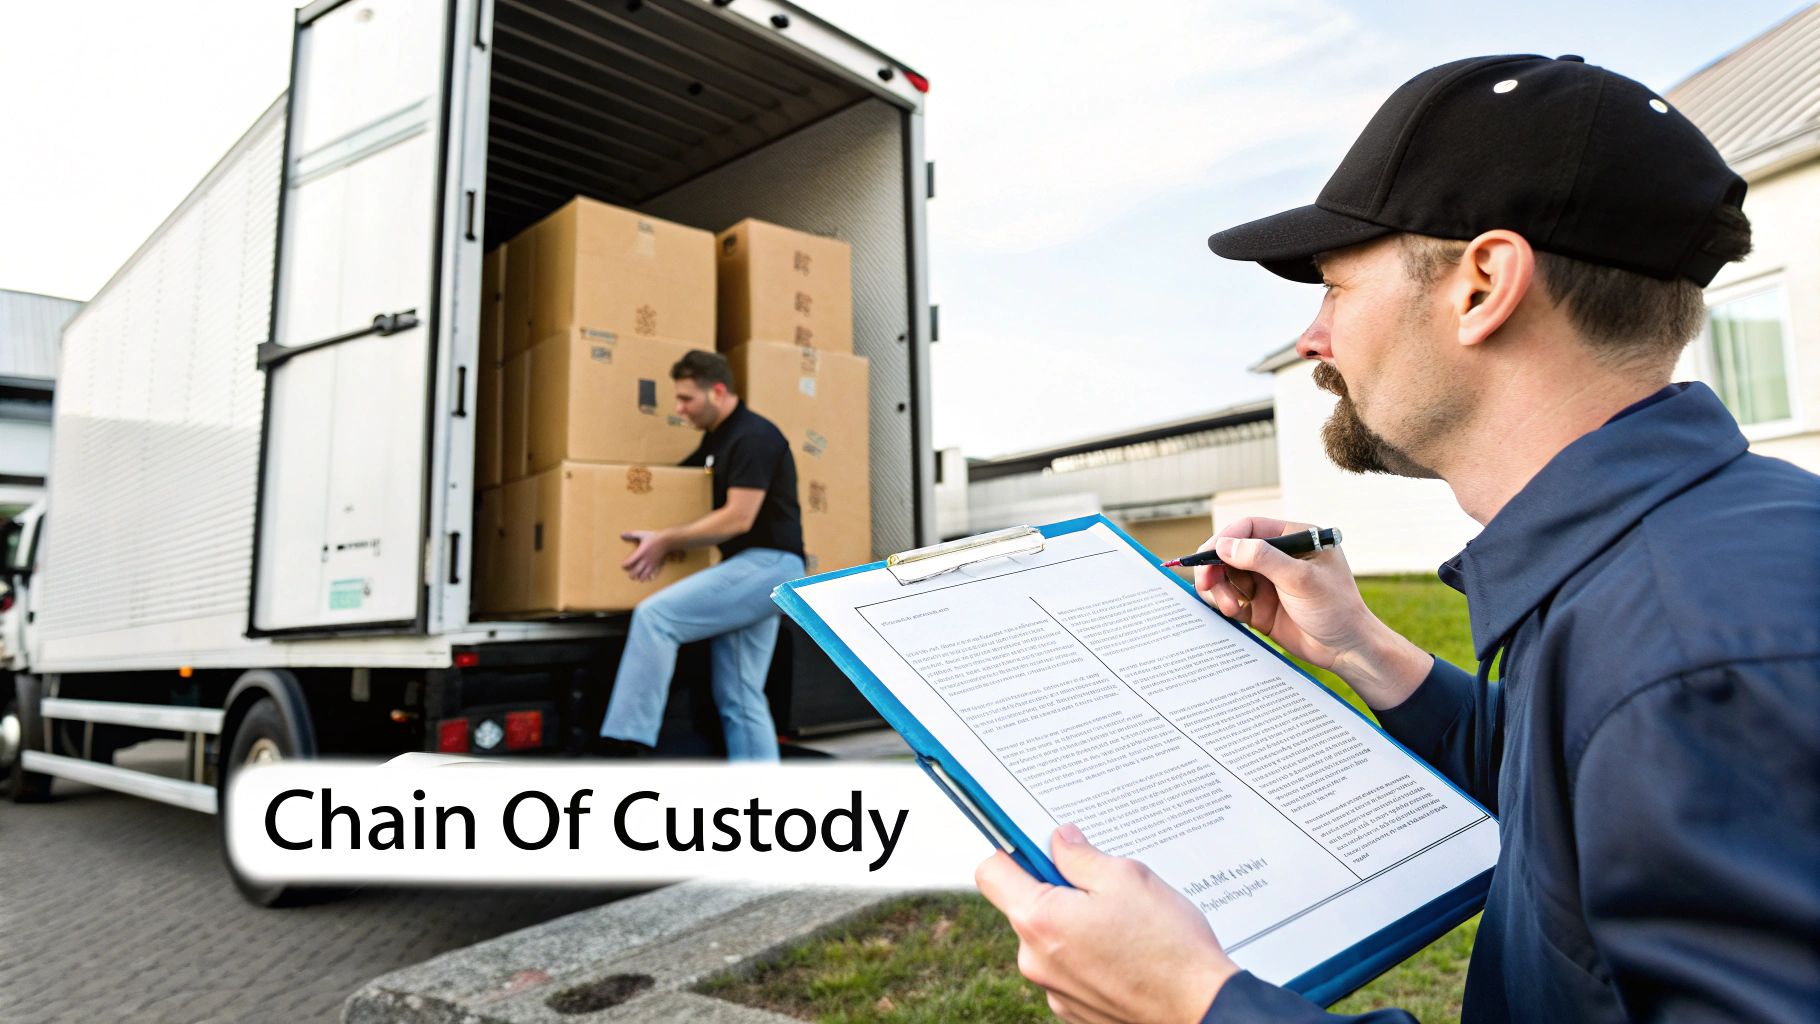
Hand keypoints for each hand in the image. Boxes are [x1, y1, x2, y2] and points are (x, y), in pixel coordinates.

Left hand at [620, 530, 670, 582]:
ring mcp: (651, 563)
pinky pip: (652, 573)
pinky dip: (648, 577)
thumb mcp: (642, 534)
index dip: (625, 565)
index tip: (622, 566)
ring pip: (644, 574)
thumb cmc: (654, 537)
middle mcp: (645, 559)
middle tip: (629, 575)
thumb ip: (631, 535)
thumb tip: (621, 535)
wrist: (667, 541)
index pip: (630, 561)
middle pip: (636, 570)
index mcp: (641, 552)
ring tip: (636, 578)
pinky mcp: (656, 565)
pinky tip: (646, 579)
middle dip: (632, 575)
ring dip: (639, 577)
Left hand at [976, 824, 1237, 1023]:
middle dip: (1055, 890)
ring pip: (1049, 939)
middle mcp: (1035, 960)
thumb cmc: (1169, 946)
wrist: (1202, 1009)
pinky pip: (1067, 968)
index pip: (991, 873)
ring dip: (1074, 925)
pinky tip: (1125, 953)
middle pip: (1024, 906)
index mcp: (1040, 920)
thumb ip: (1081, 856)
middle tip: (1101, 886)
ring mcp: (1053, 990)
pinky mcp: (1072, 1010)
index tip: (1035, 845)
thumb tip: (1060, 841)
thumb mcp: (1127, 878)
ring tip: (1123, 925)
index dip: (1012, 851)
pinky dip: (1087, 955)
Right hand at [1195, 517, 1429, 707]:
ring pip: (1227, 576)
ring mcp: (1268, 582)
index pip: (1250, 528)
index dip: (1225, 539)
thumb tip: (1225, 545)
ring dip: (1220, 589)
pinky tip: (1233, 612)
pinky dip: (1224, 603)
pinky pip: (1231, 597)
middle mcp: (1278, 557)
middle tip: (1205, 583)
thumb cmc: (1336, 608)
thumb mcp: (1301, 579)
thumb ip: (1263, 558)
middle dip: (1216, 567)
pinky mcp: (1260, 606)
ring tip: (1231, 607)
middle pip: (1232, 552)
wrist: (1347, 650)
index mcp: (1295, 538)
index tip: (1209, 555)